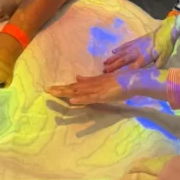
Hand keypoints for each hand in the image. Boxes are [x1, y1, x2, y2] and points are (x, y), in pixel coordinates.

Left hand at [47, 68, 166, 105]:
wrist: (133, 79)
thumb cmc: (120, 82)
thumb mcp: (102, 81)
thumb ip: (90, 80)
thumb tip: (76, 78)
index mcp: (92, 82)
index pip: (74, 86)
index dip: (62, 87)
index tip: (51, 89)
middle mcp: (92, 85)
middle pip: (73, 88)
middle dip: (59, 89)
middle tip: (46, 90)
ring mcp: (97, 90)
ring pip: (78, 92)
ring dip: (66, 93)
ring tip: (54, 93)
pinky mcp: (103, 95)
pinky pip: (90, 98)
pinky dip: (81, 100)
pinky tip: (72, 101)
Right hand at [103, 17, 179, 72]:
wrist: (165, 31)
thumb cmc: (166, 46)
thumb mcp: (164, 59)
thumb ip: (156, 67)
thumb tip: (149, 75)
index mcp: (144, 58)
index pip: (132, 68)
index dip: (123, 73)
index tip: (115, 78)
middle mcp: (137, 52)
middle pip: (123, 60)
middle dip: (113, 66)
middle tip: (104, 71)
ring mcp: (135, 45)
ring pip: (121, 53)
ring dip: (113, 58)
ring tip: (105, 63)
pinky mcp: (135, 41)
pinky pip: (125, 45)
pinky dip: (118, 49)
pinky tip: (113, 51)